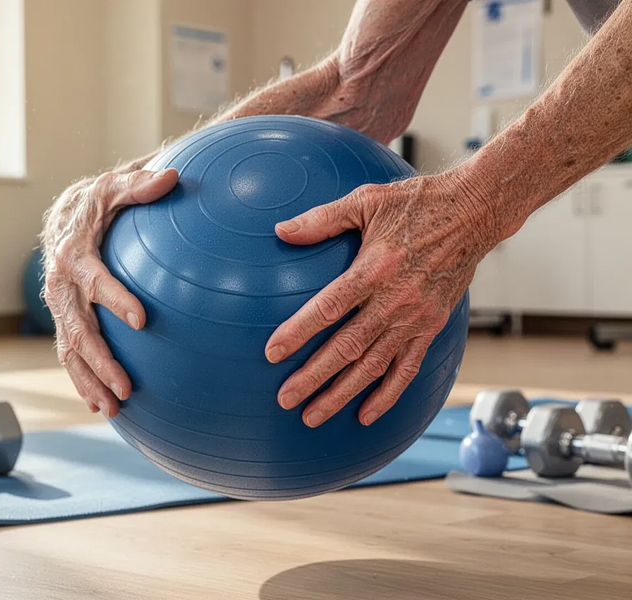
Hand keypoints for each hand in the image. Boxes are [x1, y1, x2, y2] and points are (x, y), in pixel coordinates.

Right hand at [41, 168, 178, 415]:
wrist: (62, 218)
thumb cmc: (95, 205)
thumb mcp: (113, 188)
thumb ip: (140, 186)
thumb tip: (175, 176)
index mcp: (73, 253)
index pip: (95, 280)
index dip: (115, 299)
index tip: (141, 321)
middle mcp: (60, 285)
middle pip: (78, 329)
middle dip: (100, 362)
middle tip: (127, 388)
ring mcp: (59, 307)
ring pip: (69, 351)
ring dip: (89, 382)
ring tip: (113, 410)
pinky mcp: (63, 320)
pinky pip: (68, 355)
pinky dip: (81, 380)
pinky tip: (99, 405)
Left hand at [265, 173, 493, 427]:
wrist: (474, 213)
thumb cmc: (418, 203)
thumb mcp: (366, 200)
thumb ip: (321, 219)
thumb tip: (280, 231)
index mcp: (375, 269)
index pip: (329, 308)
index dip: (299, 332)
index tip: (273, 353)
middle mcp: (395, 300)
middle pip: (347, 348)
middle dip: (313, 378)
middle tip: (285, 398)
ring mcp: (415, 319)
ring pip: (373, 366)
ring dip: (342, 394)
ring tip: (313, 415)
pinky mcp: (431, 327)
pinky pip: (407, 368)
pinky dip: (386, 395)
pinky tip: (365, 414)